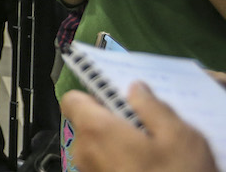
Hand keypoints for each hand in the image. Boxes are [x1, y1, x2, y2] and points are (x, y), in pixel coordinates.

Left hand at [61, 83, 215, 171]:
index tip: (116, 101)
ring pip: (95, 150)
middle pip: (86, 126)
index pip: (72, 100)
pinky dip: (117, 166)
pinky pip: (102, 168)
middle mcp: (83, 153)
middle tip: (145, 131)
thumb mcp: (179, 136)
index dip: (92, 96)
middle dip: (111, 124)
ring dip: (116, 148)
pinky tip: (145, 171)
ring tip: (151, 156)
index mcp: (96, 130)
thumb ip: (151, 106)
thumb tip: (134, 89)